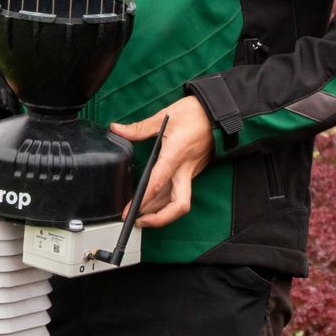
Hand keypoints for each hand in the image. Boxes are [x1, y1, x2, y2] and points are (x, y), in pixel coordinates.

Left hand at [110, 97, 213, 229]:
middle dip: (159, 219)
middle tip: (138, 222)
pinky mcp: (193, 172)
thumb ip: (139, 128)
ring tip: (140, 216)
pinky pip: (180, 192)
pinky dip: (166, 201)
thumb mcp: (164, 116)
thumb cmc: (195, 113)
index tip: (131, 211)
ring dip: (161, 212)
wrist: (218, 113)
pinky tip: (153, 202)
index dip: (144, 201)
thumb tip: (117, 129)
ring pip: (178, 202)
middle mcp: (185, 169)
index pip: (159, 184)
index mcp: (176, 155)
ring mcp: (191, 172)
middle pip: (179, 205)